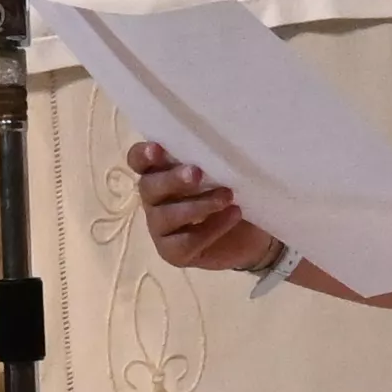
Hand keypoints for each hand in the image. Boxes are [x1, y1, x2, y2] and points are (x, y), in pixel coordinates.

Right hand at [127, 143, 283, 274]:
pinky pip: (187, 241)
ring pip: (166, 216)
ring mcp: (160, 228)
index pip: (138, 161)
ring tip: (227, 196)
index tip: (158, 149)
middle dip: (172, 179)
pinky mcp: (173, 252)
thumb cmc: (231, 193)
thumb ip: (211, 158)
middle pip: (148, 187)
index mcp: (160, 173)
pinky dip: (212, 227)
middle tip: (196, 173)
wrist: (253, 235)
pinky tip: (233, 215)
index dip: (143, 155)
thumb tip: (221, 138)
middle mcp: (154, 200)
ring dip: (197, 204)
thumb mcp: (224, 172)